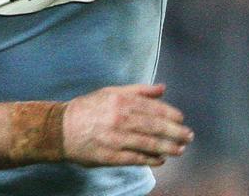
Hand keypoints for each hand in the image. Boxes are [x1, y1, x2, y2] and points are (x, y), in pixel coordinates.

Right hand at [62, 83, 191, 166]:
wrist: (60, 129)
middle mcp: (120, 119)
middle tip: (188, 136)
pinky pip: (135, 158)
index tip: (182, 120)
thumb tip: (163, 88)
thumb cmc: (89, 108)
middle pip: (155, 127)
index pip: (154, 108)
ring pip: (148, 144)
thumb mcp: (112, 91)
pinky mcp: (109, 156)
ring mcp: (115, 139)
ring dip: (167, 147)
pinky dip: (150, 159)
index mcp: (122, 101)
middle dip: (175, 132)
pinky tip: (161, 160)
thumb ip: (139, 91)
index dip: (171, 115)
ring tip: (180, 149)